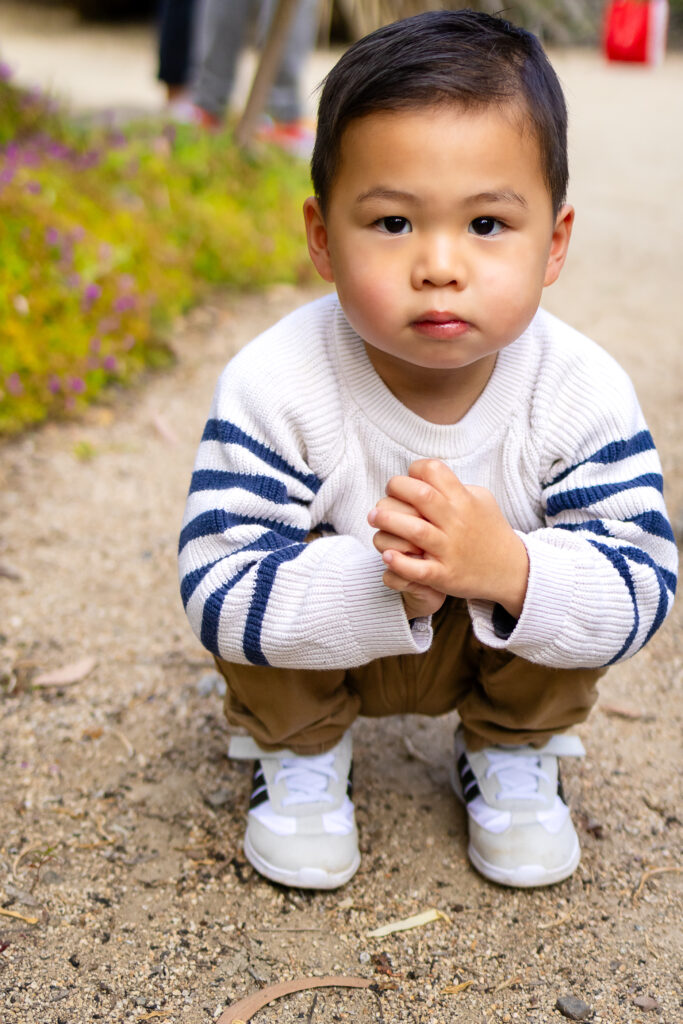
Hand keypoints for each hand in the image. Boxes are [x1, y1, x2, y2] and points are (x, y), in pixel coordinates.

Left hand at [369, 460, 528, 618]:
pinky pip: (420, 570)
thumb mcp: (482, 500)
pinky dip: (401, 563)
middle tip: (385, 495)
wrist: (511, 570)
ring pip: (416, 531)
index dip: (415, 470)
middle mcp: (457, 522)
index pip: (434, 471)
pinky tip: (387, 555)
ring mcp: (451, 549)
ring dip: (389, 521)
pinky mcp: (446, 575)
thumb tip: (426, 474)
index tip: (408, 479)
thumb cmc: (490, 530)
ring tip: (374, 517)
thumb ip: (455, 486)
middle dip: (396, 489)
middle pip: (421, 495)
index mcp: (464, 500)